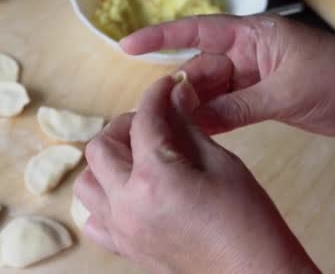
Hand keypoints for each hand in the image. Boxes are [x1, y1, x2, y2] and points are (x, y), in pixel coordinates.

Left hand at [74, 75, 318, 272]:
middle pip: (101, 147)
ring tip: (135, 158)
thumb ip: (187, 128)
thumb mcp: (222, 163)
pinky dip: (103, 200)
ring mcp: (122, 229)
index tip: (166, 87)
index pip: (142, 121)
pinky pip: (94, 219)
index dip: (155, 96)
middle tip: (152, 124)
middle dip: (124, 126)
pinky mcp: (125, 248)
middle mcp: (127, 204)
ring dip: (106, 162)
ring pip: (87, 182)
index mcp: (154, 178)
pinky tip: (126, 194)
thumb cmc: (248, 221)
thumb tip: (174, 97)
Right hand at [121, 15, 334, 135]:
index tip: (127, 45)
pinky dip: (210, 122)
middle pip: (199, 70)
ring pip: (209, 94)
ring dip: (193, 110)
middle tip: (157, 114)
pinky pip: (225, 110)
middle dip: (179, 89)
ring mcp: (250, 79)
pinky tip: (194, 135)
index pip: (196, 30)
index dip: (160, 37)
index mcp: (250, 36)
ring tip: (169, 128)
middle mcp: (245, 54)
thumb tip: (194, 118)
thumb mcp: (286, 90)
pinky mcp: (258, 101)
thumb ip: (239, 105)